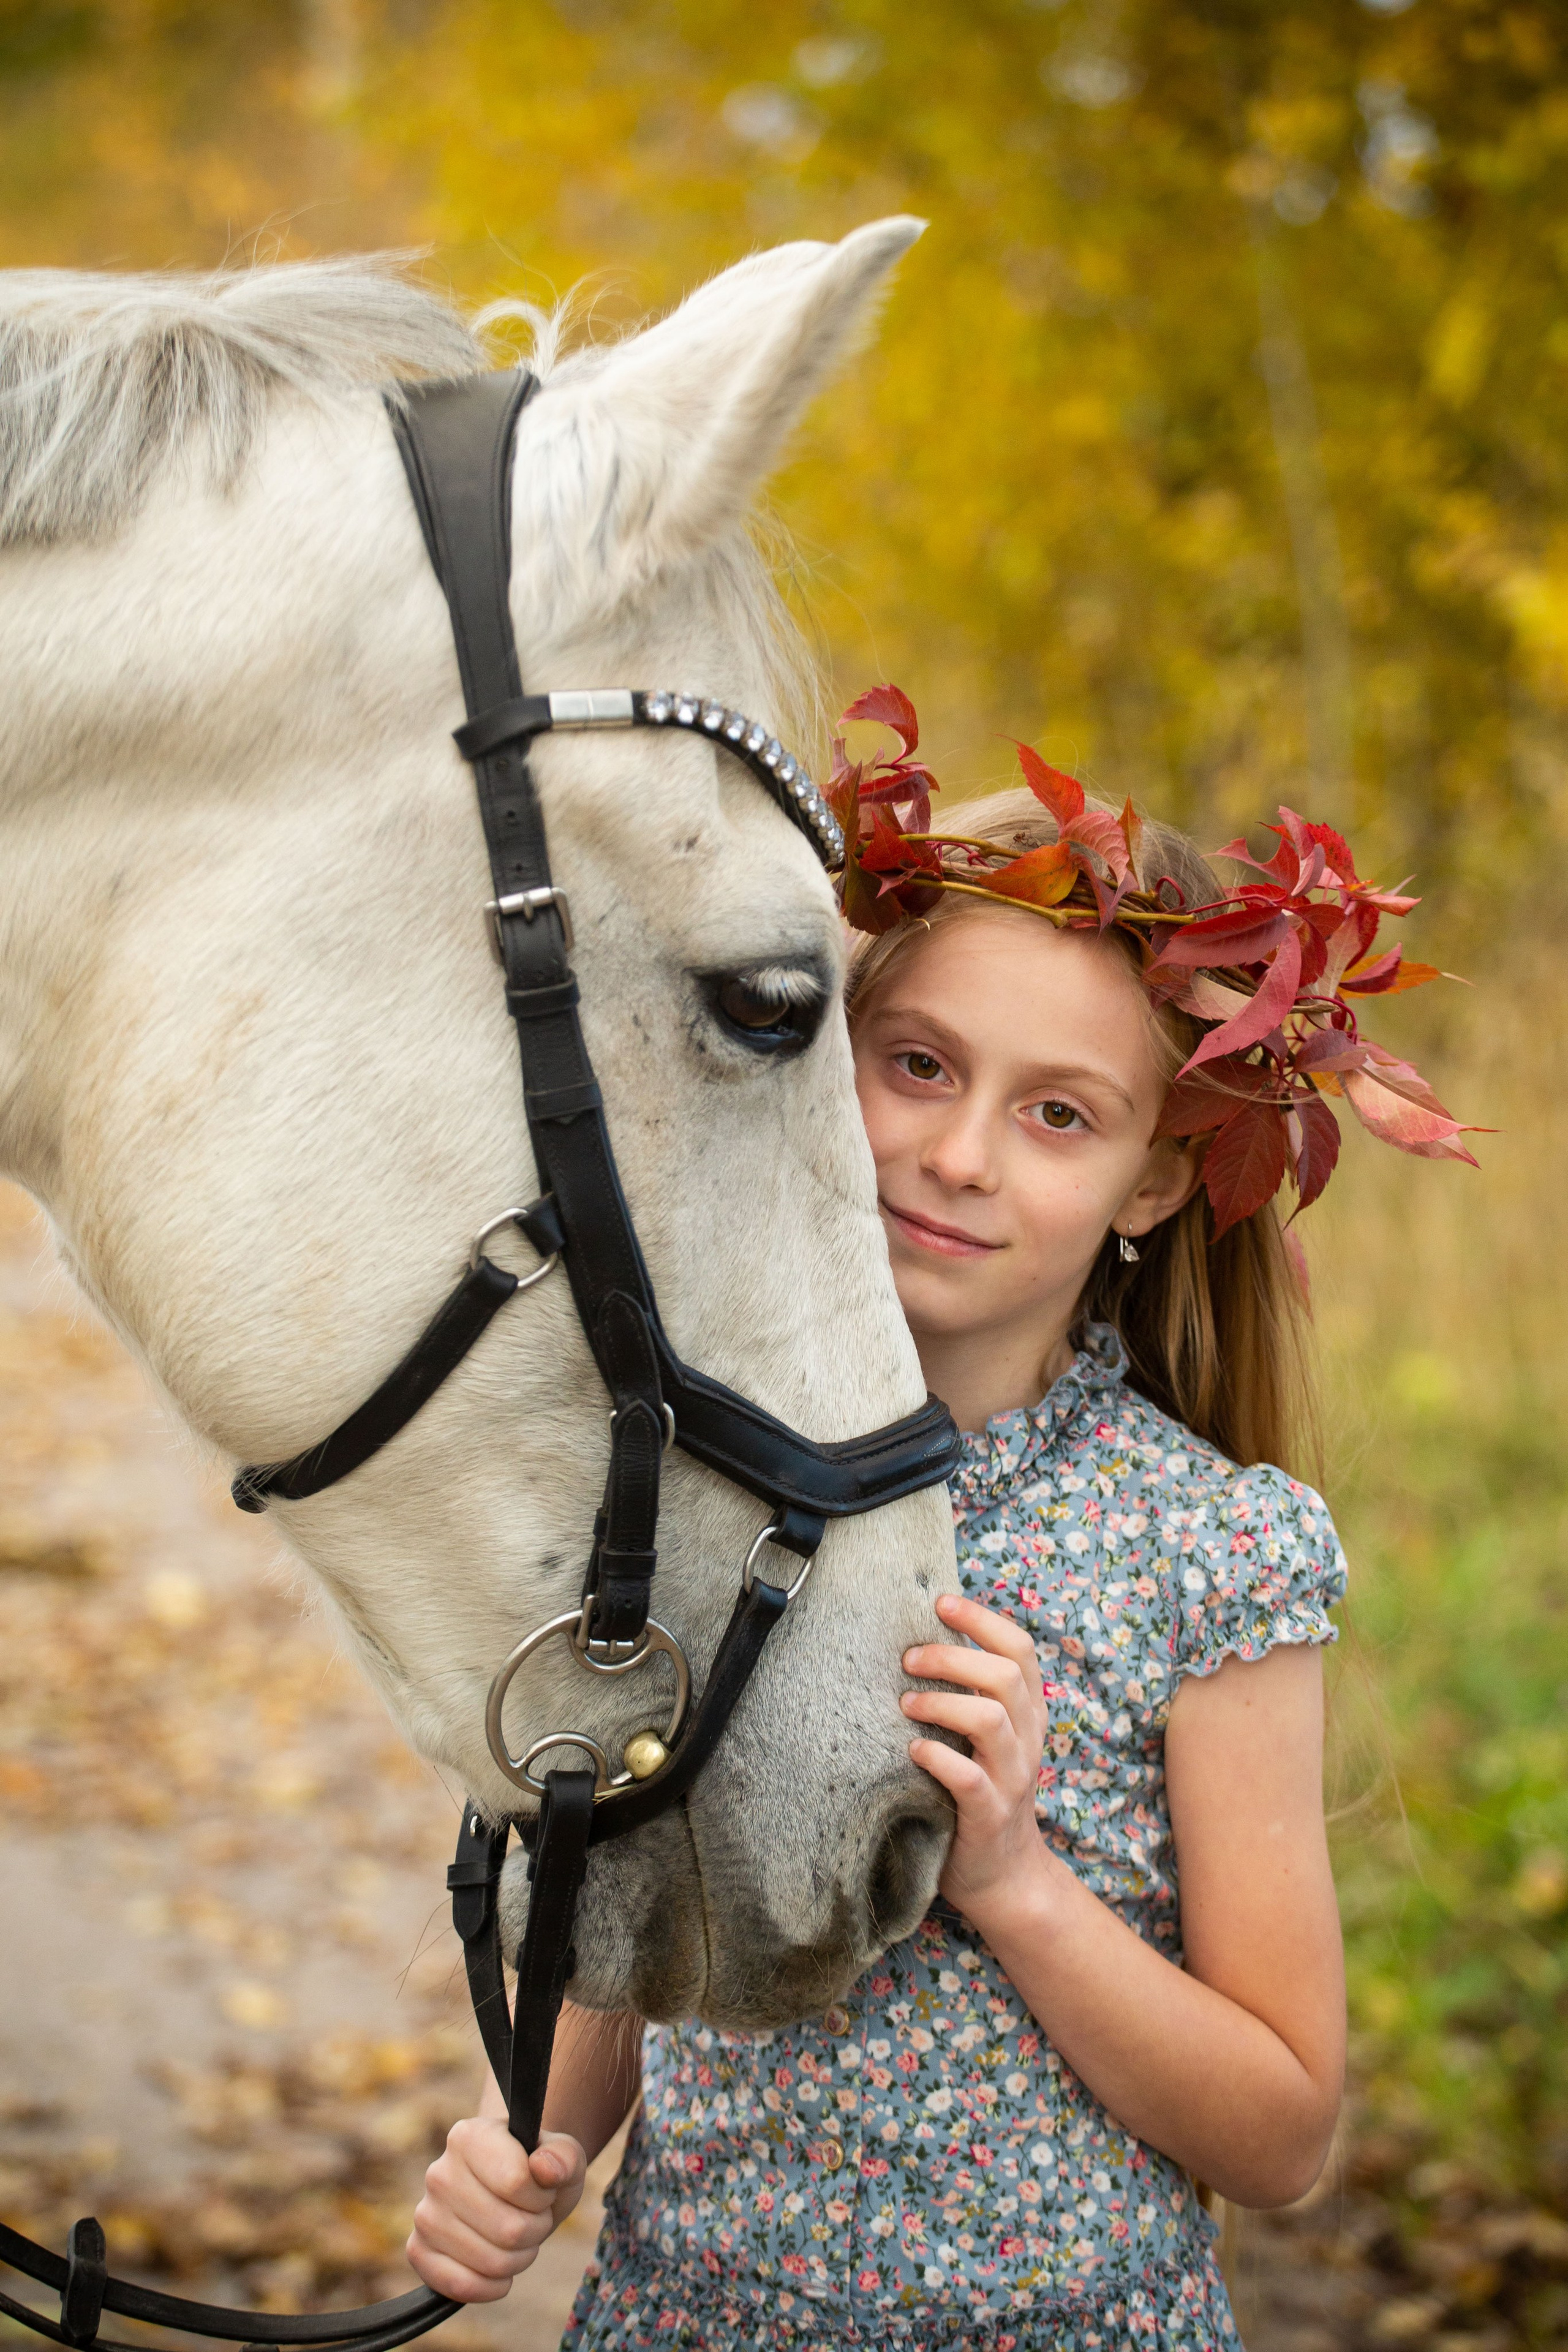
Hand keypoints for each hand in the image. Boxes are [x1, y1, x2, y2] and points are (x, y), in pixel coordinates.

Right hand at [406, 2118, 585, 2300]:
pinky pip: (460, 2287)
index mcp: (469, 2136)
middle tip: (532, 2217)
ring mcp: (425, 2214)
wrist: (511, 2191)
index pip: (516, 2182)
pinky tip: (499, 2270)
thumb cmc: (538, 2172)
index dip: (541, 2196)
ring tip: (517, 2236)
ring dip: (518, 2258)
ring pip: (491, 2261)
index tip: (541, 2189)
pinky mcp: (418, 2251)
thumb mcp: (563, 2155)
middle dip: (534, 2230)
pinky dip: (491, 2287)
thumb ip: (563, 2156)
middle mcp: (439, 2172)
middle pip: (508, 2229)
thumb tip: (544, 2169)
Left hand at [902, 1591, 1049, 1927]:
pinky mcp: (989, 1815)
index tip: (940, 1601)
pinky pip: (970, 1779)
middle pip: (1005, 1676)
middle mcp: (1026, 1740)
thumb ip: (970, 1693)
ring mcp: (1011, 1779)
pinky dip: (938, 1758)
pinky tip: (913, 1751)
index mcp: (1027, 1713)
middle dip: (953, 1657)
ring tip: (906, 1702)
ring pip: (991, 1719)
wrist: (1004, 1875)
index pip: (1019, 1650)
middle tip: (908, 1657)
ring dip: (943, 1702)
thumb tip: (920, 1637)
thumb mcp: (986, 1738)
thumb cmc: (980, 1791)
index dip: (982, 1620)